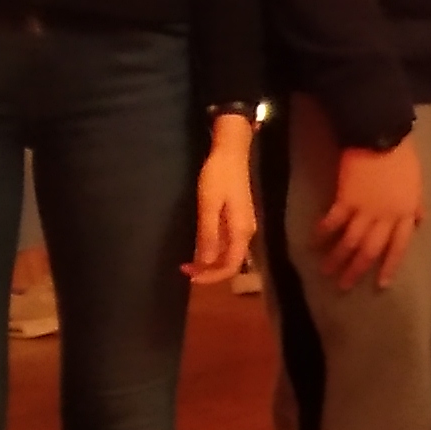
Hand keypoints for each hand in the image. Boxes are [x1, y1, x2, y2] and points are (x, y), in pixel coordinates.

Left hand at [185, 113, 257, 285]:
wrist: (231, 152)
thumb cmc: (218, 176)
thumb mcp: (209, 205)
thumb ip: (209, 234)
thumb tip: (207, 262)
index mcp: (241, 231)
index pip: (231, 266)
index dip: (211, 276)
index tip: (190, 275)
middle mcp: (246, 232)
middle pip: (231, 262)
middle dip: (209, 271)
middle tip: (184, 268)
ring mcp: (243, 225)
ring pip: (229, 254)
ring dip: (210, 261)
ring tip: (188, 260)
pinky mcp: (238, 219)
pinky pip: (227, 243)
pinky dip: (213, 249)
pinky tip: (199, 245)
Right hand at [316, 135, 423, 290]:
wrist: (381, 135)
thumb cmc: (401, 156)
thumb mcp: (416, 183)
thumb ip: (416, 204)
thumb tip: (419, 221)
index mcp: (405, 213)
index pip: (398, 247)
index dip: (389, 266)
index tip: (381, 285)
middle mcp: (385, 217)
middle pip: (371, 250)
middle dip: (357, 270)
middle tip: (344, 286)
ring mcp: (365, 209)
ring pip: (350, 241)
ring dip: (337, 258)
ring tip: (325, 271)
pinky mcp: (346, 199)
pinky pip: (333, 223)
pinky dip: (323, 234)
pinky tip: (314, 244)